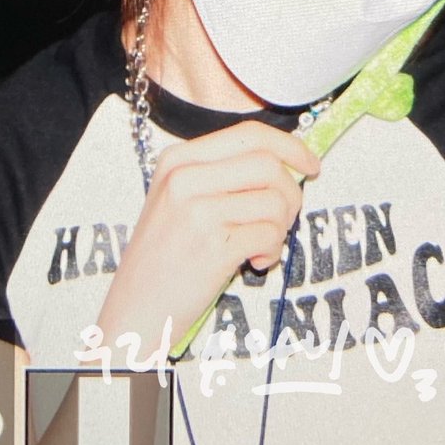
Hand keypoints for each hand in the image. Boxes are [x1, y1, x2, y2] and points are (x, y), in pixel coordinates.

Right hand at [97, 121, 320, 353]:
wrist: (134, 310)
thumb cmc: (165, 256)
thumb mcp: (179, 200)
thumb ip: (223, 175)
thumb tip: (287, 162)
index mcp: (177, 160)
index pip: (249, 134)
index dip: (290, 146)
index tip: (310, 165)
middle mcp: (184, 178)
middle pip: (268, 163)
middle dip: (291, 192)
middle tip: (284, 218)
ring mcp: (196, 211)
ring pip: (275, 200)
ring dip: (280, 227)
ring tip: (260, 245)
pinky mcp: (212, 246)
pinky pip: (270, 234)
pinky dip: (272, 251)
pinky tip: (252, 262)